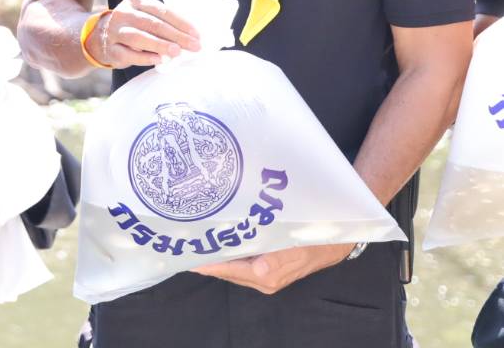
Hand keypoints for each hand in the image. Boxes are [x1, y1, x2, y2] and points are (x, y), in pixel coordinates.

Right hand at [91, 0, 201, 67]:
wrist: (99, 38)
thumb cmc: (133, 27)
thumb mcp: (144, 15)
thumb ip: (163, 21)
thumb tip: (191, 36)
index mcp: (135, 1)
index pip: (161, 10)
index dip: (181, 22)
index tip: (197, 34)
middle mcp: (123, 13)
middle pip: (152, 24)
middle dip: (176, 36)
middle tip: (194, 46)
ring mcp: (114, 31)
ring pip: (139, 37)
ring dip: (160, 45)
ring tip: (177, 52)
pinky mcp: (110, 49)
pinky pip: (129, 54)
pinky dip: (146, 58)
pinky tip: (160, 60)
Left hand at [194, 243, 351, 293]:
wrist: (335, 242)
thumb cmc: (316, 241)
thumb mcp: (299, 247)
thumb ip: (278, 260)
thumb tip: (260, 270)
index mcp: (267, 276)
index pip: (228, 270)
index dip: (207, 263)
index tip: (187, 254)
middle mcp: (262, 280)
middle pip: (226, 270)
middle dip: (207, 259)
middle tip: (185, 243)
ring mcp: (264, 276)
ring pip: (232, 267)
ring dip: (216, 256)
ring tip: (195, 241)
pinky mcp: (267, 269)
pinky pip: (241, 263)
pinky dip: (229, 254)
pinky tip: (218, 241)